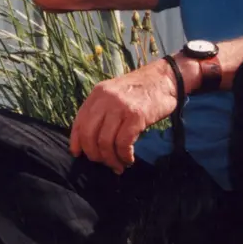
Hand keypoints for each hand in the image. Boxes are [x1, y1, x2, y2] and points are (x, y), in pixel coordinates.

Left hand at [69, 59, 177, 173]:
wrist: (165, 78)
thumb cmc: (141, 90)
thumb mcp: (114, 94)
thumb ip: (102, 111)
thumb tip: (90, 139)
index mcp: (97, 93)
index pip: (79, 121)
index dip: (77, 141)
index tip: (79, 155)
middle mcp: (105, 99)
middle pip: (89, 134)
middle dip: (94, 154)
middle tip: (104, 163)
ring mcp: (120, 106)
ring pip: (105, 142)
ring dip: (111, 159)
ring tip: (119, 165)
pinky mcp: (136, 115)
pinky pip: (123, 143)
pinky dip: (124, 156)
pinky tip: (129, 159)